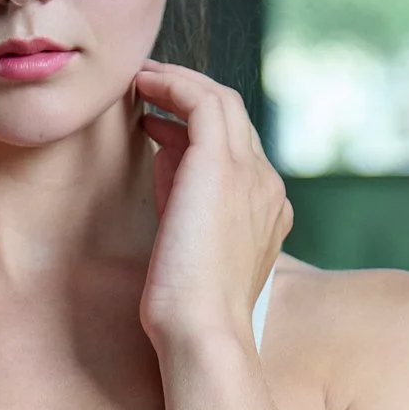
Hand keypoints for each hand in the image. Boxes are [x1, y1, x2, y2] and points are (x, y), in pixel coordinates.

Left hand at [135, 60, 292, 350]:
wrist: (202, 333)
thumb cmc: (186, 310)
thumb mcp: (186, 243)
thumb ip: (180, 195)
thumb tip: (159, 147)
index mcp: (266, 210)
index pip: (236, 150)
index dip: (194, 131)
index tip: (156, 126)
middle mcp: (267, 186)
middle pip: (233, 119)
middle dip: (189, 95)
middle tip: (148, 85)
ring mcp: (251, 174)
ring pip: (221, 101)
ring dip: (179, 81)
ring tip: (142, 76)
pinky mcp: (223, 165)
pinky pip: (202, 102)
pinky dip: (173, 85)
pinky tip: (143, 84)